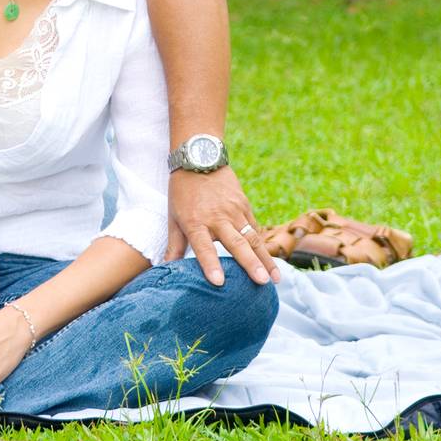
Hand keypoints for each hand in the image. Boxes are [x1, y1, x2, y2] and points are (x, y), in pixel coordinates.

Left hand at [166, 167, 280, 285]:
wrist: (199, 158)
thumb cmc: (182, 192)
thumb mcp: (174, 218)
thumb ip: (174, 246)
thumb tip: (165, 269)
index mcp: (195, 222)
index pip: (203, 247)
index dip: (210, 264)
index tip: (218, 282)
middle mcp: (217, 217)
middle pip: (236, 243)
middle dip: (250, 264)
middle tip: (262, 282)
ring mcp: (234, 210)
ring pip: (252, 238)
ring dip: (265, 259)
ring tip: (275, 279)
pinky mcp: (244, 205)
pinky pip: (254, 228)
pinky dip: (262, 246)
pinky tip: (270, 263)